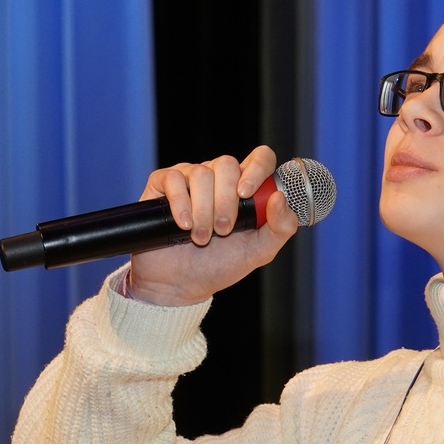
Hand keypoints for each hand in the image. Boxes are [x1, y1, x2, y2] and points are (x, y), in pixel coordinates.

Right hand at [125, 145, 301, 305]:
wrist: (179, 285)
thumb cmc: (219, 266)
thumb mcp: (260, 252)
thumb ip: (281, 228)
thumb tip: (280, 197)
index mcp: (245, 188)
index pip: (260, 158)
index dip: (256, 169)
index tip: (247, 194)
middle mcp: (218, 178)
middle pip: (226, 164)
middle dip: (226, 202)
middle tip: (223, 231)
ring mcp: (189, 179)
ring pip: (200, 174)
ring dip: (203, 211)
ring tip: (201, 237)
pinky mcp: (162, 185)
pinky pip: (173, 179)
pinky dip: (180, 204)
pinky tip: (182, 225)